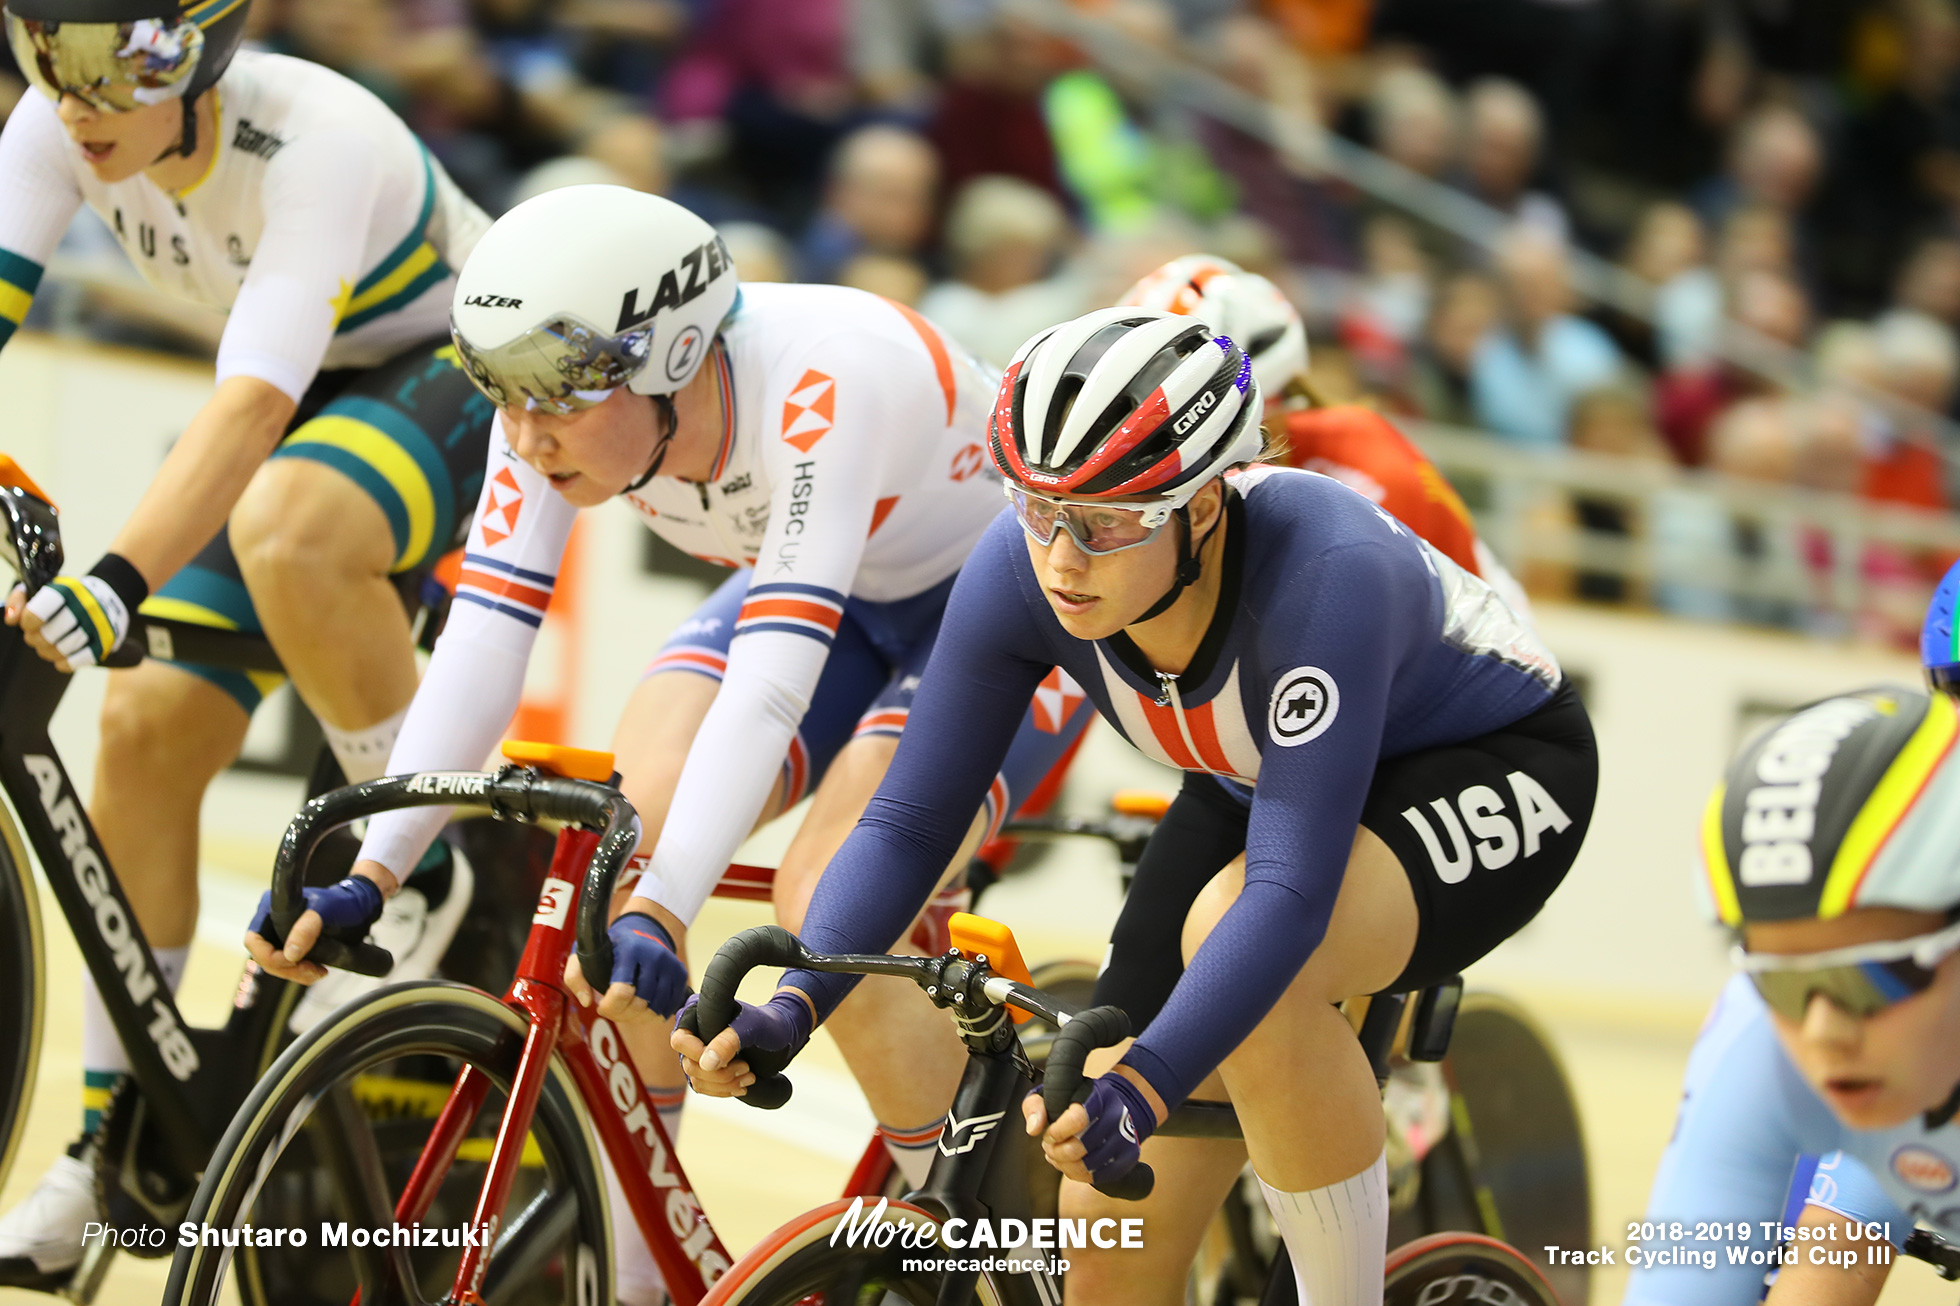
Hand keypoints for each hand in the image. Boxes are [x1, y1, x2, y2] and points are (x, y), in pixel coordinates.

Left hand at [9, 574, 130, 669]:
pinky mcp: (105, 643)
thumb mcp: (44, 587)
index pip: (35, 615)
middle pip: (47, 637)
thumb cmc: (67, 596)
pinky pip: (76, 662)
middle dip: (36, 639)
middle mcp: (85, 607)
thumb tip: (11, 619)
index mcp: (67, 590)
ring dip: (48, 652)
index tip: (29, 622)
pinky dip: (63, 663)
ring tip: (48, 646)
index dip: (27, 623)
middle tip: (37, 636)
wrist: (109, 598)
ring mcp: (97, 626)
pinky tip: (61, 657)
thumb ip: (20, 599)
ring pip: (60, 650)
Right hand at [244, 875, 385, 984]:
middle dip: (287, 969)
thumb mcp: (326, 910)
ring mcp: (281, 935)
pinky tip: (318, 971)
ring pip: (277, 964)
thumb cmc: (342, 901)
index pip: (254, 940)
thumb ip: (307, 928)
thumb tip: (290, 954)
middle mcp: (271, 922)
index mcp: (270, 907)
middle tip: (313, 971)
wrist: (359, 905)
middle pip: (265, 956)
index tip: (294, 961)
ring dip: (296, 974)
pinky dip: (301, 973)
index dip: (269, 956)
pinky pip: (289, 966)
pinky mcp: (293, 945)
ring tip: (319, 972)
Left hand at [563, 911, 687, 1020]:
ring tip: (627, 1008)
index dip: (610, 1007)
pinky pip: (669, 1007)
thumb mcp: (585, 954)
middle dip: (622, 1013)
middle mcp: (654, 955)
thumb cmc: (611, 947)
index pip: (622, 991)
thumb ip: (575, 977)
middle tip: (614, 1007)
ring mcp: (670, 965)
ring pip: (655, 1009)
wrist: (644, 930)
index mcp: (630, 949)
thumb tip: (587, 1001)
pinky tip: (642, 1007)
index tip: (601, 1005)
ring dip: (638, 1017)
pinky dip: (655, 1014)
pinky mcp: (681, 974)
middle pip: (639, 1004)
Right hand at [672, 990, 812, 1097]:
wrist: (782, 1036)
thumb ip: (730, 1041)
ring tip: (750, 1077)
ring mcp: (698, 1054)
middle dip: (720, 1073)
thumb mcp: (753, 1028)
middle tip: (747, 1068)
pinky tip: (742, 1086)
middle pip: (689, 1064)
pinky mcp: (706, 1070)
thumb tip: (706, 1063)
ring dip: (724, 1084)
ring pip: (697, 1080)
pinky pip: (704, 1088)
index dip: (699, 1055)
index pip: (681, 1040)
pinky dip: (724, 1090)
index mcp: (697, 1013)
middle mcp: (693, 1034)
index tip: (729, 1060)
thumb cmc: (768, 1024)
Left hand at [1023, 1070, 1156, 1186]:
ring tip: (1058, 1155)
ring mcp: (1125, 1138)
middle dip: (1056, 1151)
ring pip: (1087, 1166)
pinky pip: (1098, 1177)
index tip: (1048, 1134)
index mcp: (1098, 1096)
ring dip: (1064, 1165)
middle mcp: (1116, 1116)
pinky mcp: (1128, 1158)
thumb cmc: (1077, 1102)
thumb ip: (1036, 1106)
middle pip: (1079, 1148)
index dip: (1057, 1132)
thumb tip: (1033, 1129)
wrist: (1112, 1106)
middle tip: (1049, 1146)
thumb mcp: (1054, 1094)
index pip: (1078, 1119)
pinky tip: (1071, 1164)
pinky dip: (1078, 1175)